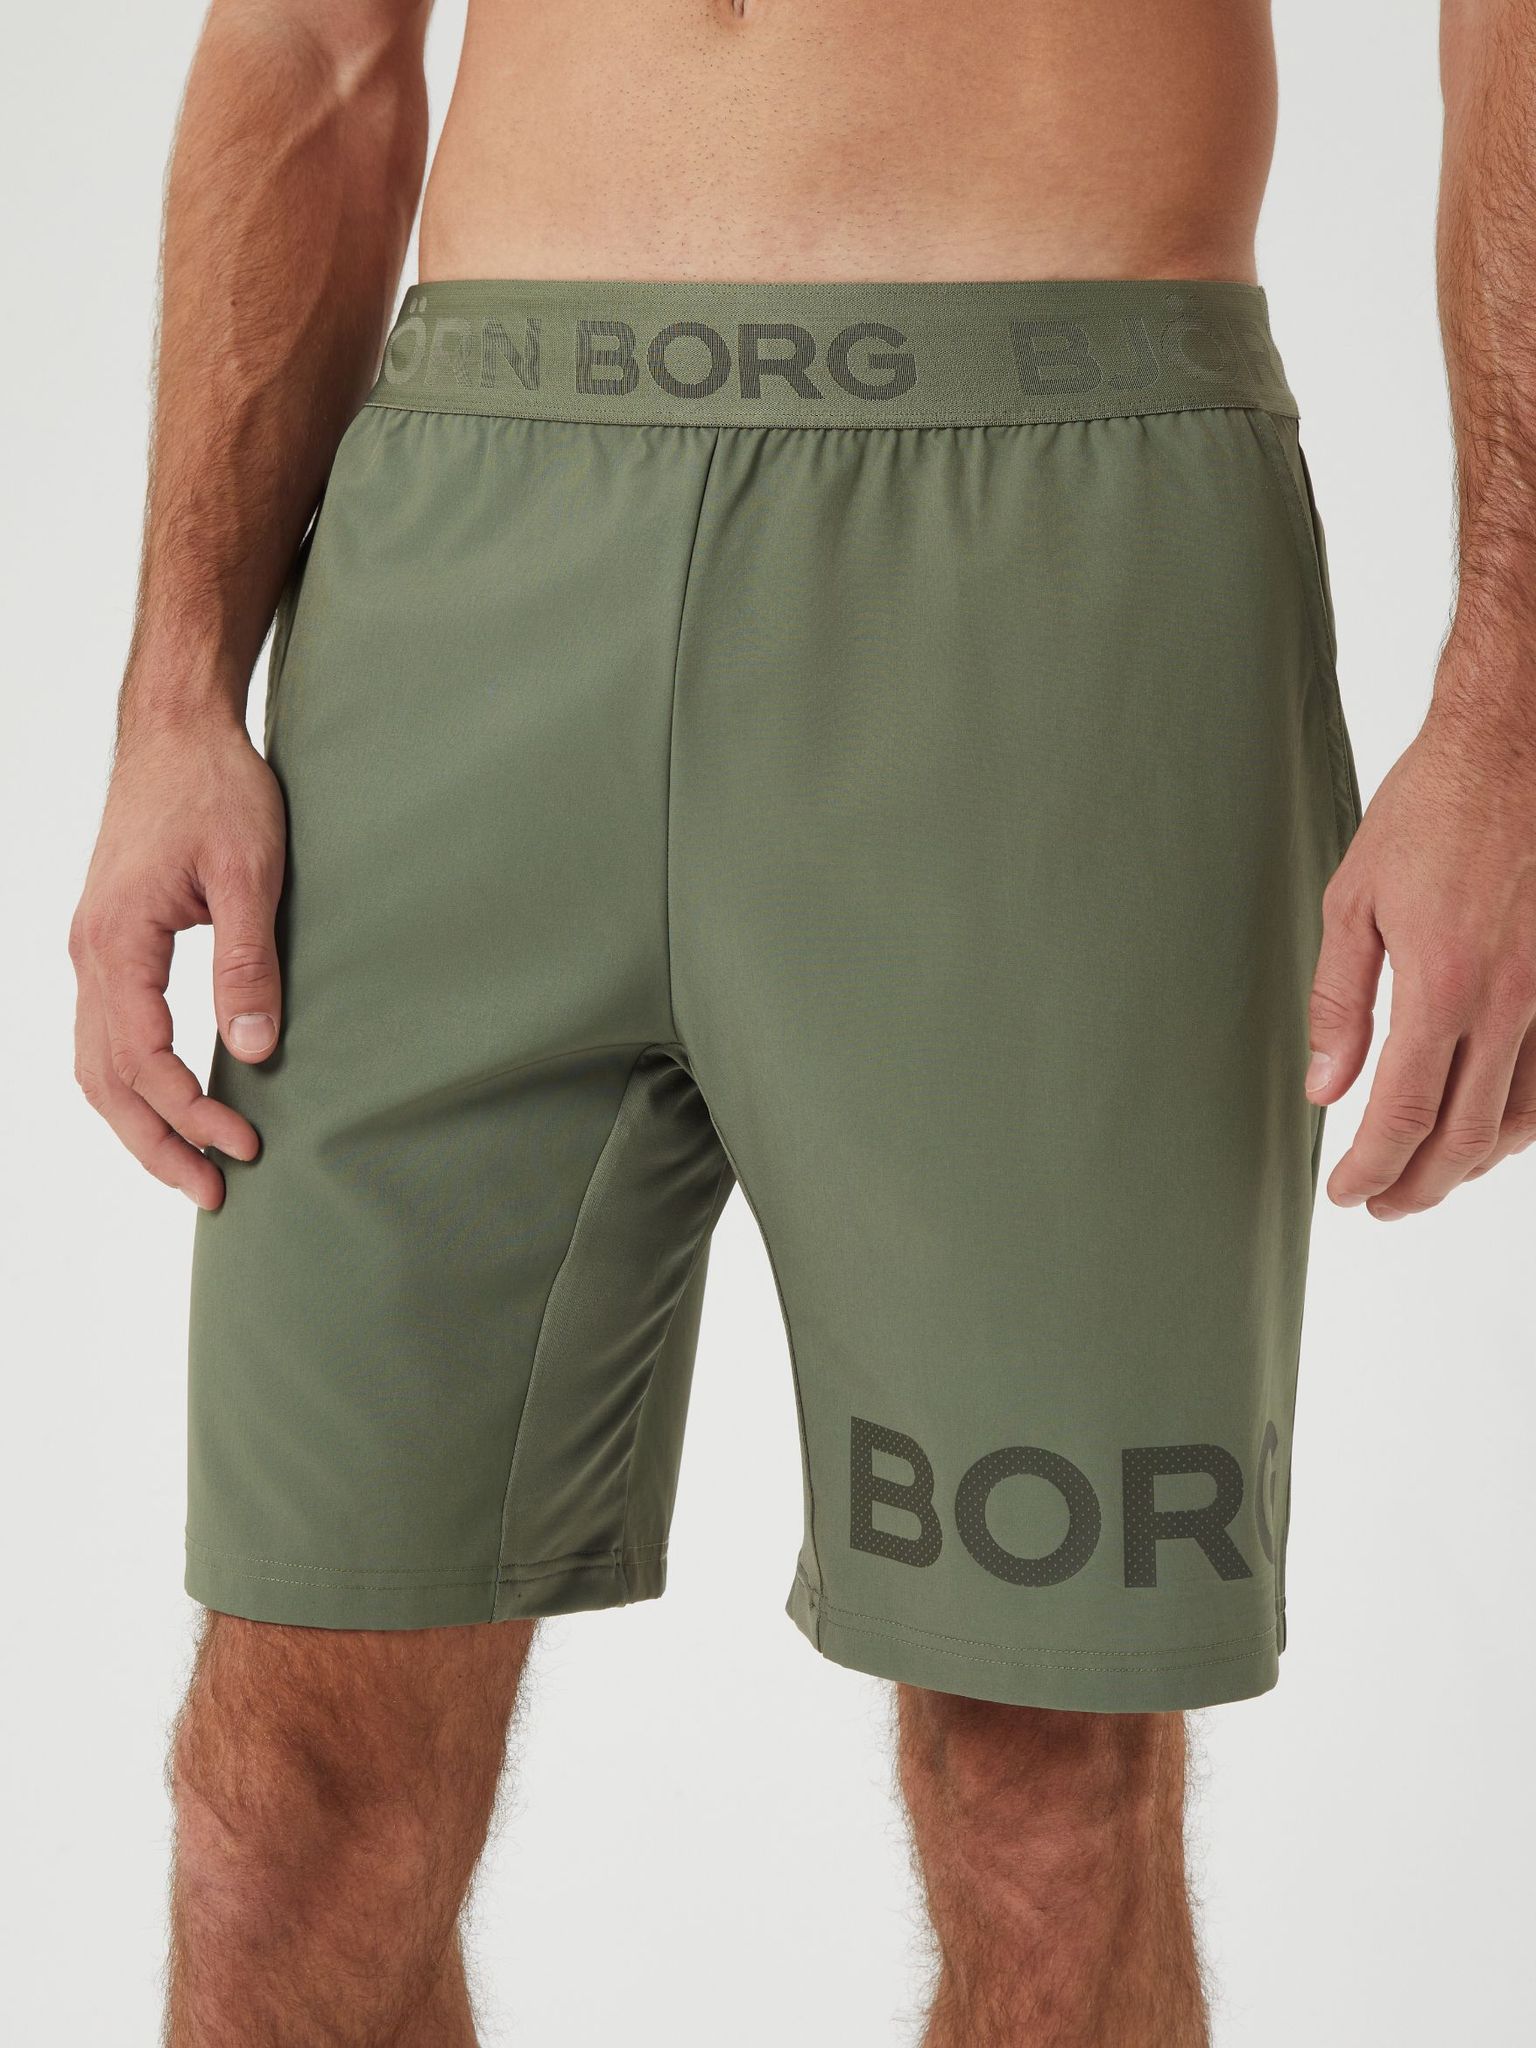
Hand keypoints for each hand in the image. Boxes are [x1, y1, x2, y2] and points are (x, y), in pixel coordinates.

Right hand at [71, 708, 286, 1208]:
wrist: (178, 729)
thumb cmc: (216, 788)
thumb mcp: (252, 873)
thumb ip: (248, 964)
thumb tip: (254, 1050)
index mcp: (116, 943)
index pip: (143, 1060)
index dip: (191, 1113)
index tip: (244, 1146)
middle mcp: (90, 953)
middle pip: (105, 1079)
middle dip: (156, 1143)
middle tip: (213, 1193)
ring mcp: (92, 948)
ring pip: (97, 1062)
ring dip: (140, 1121)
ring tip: (191, 1166)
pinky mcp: (109, 941)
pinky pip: (105, 1032)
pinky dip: (131, 1081)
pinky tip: (169, 1103)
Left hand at [1306, 685, 1535, 1219]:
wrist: (1518, 745)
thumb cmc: (1432, 809)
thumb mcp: (1353, 900)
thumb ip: (1339, 1002)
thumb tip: (1325, 1084)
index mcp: (1442, 985)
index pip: (1403, 1115)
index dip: (1371, 1168)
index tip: (1344, 1191)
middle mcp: (1508, 1001)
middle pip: (1467, 1137)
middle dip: (1420, 1186)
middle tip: (1381, 1205)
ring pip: (1523, 1119)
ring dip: (1474, 1164)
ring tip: (1429, 1177)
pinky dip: (1524, 1121)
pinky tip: (1492, 1126)